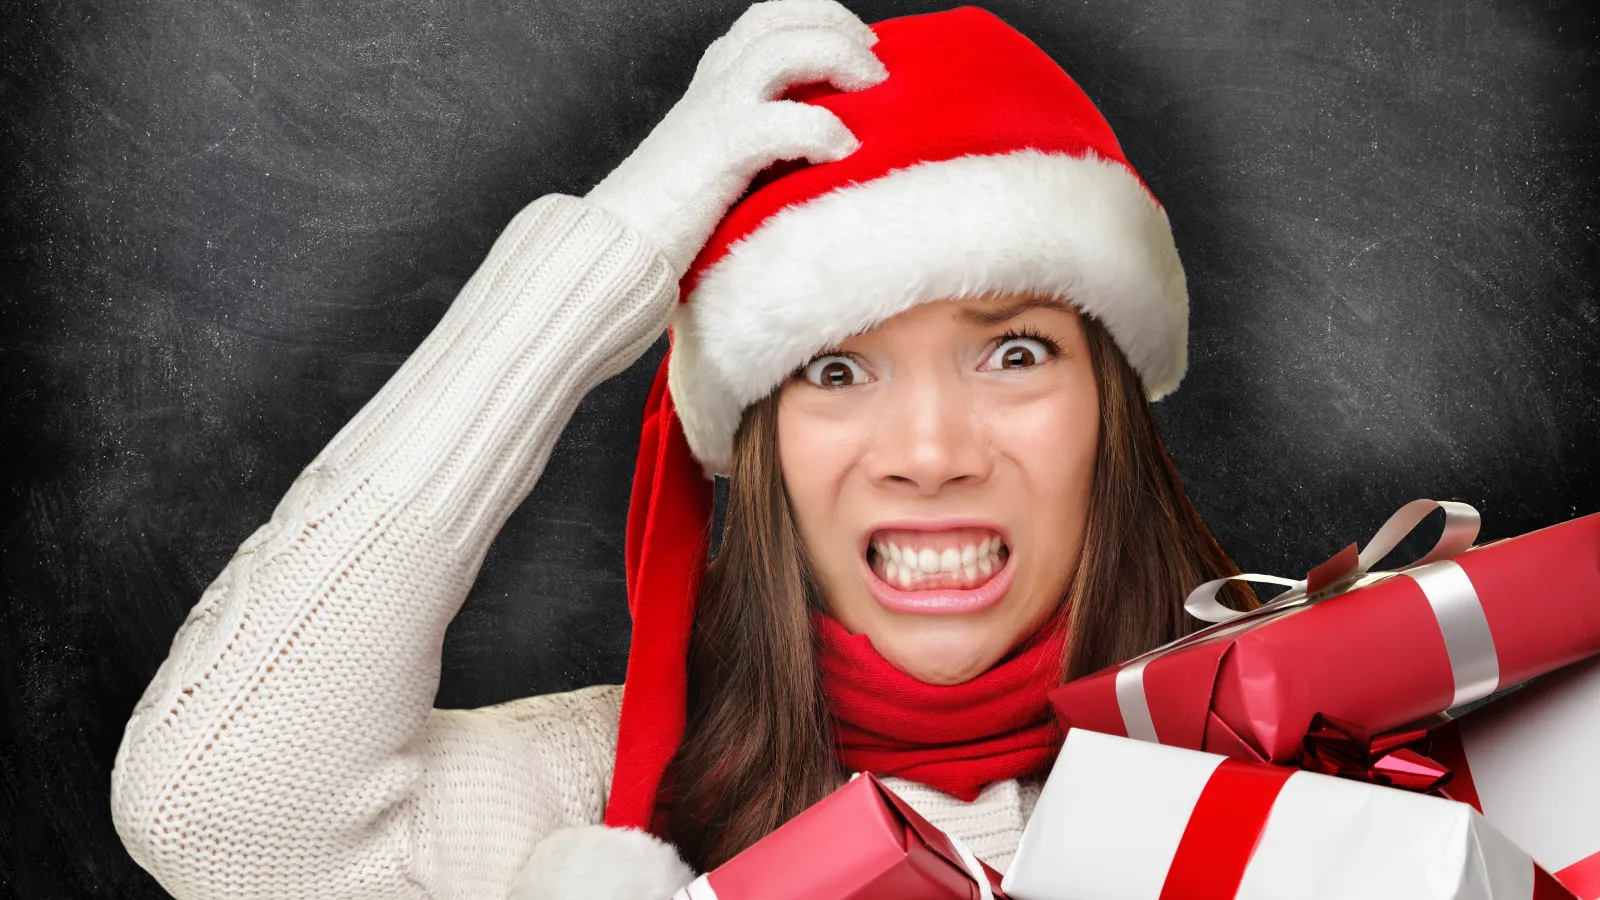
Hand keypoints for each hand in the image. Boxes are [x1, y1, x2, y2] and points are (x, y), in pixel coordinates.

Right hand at [585, 0, 887, 275]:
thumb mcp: (717, 159)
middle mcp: (713, 83)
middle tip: (874, 63)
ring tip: (872, 89)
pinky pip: (783, 120)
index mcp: (712, 81)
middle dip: (837, 25)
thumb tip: (823, 146)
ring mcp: (715, 111)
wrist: (616, 245)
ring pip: (783, 47)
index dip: (819, 17)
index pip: (768, 19)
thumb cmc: (671, 217)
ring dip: (838, 57)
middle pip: (780, 16)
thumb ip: (757, 138)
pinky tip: (844, 152)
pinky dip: (824, 128)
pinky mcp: (720, 150)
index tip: (859, 43)